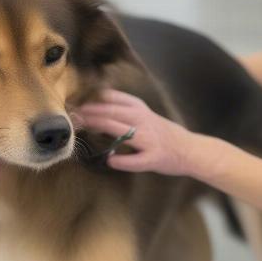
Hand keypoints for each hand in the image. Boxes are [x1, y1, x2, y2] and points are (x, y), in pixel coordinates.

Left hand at [76, 89, 192, 174]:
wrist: (191, 149)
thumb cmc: (164, 134)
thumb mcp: (145, 114)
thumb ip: (125, 109)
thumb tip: (98, 103)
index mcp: (141, 110)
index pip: (113, 100)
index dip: (92, 101)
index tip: (75, 102)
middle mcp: (144, 121)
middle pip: (112, 114)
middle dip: (89, 113)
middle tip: (71, 115)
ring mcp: (148, 140)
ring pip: (120, 131)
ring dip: (100, 128)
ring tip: (82, 129)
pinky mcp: (153, 158)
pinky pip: (135, 160)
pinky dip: (122, 161)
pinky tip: (111, 160)